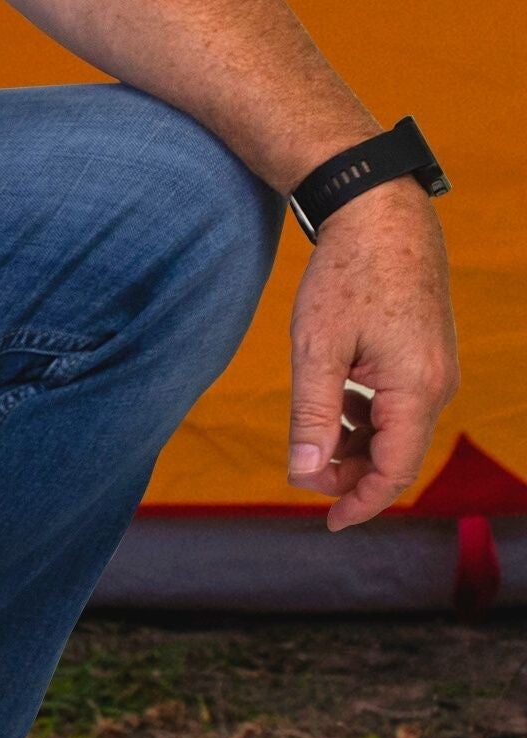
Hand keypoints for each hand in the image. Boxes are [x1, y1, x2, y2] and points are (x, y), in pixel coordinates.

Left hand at [287, 183, 457, 531]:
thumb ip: (312, 418)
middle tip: (302, 471)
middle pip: (396, 457)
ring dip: (353, 448)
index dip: (360, 503)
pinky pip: (396, 407)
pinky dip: (363, 420)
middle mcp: (436, 384)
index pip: (394, 471)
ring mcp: (434, 370)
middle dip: (350, 476)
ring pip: (394, 434)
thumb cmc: (347, 277)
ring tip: (311, 439)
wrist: (379, 214)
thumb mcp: (316, 352)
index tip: (328, 523)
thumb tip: (304, 474)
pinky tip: (332, 406)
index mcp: (415, 389)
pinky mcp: (424, 357)